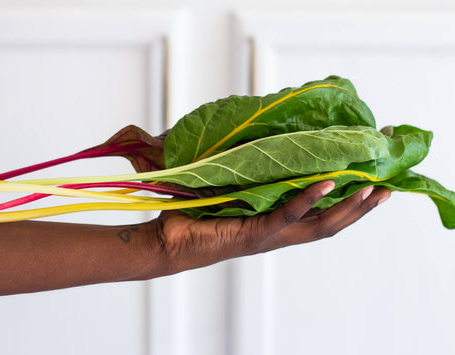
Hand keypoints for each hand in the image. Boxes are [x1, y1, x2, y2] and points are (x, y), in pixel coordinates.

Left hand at [152, 181, 389, 274]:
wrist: (165, 242)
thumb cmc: (193, 214)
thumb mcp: (225, 184)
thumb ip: (241, 165)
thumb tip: (247, 130)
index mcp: (276, 222)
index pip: (321, 213)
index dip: (349, 200)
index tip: (372, 177)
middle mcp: (278, 232)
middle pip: (331, 223)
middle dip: (362, 207)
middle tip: (388, 185)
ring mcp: (268, 236)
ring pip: (319, 226)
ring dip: (348, 207)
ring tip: (373, 188)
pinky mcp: (253, 235)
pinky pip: (286, 217)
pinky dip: (307, 201)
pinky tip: (328, 183)